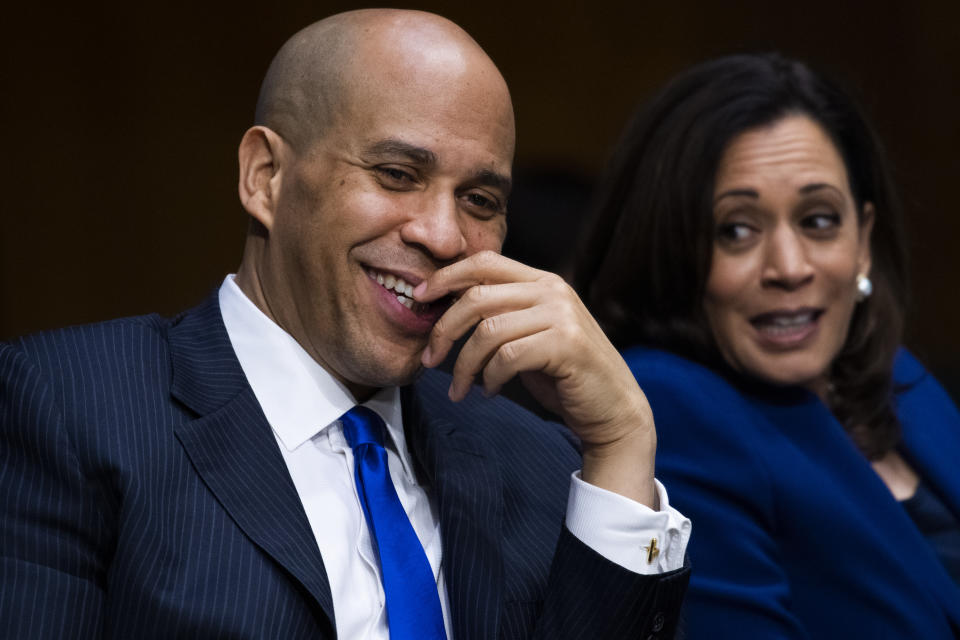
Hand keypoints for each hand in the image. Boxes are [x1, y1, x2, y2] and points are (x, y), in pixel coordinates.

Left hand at [414, 251, 656, 505]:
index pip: (485, 262)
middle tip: (429, 359)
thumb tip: (446, 309)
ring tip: (460, 388)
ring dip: (465, 365)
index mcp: (542, 281)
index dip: (446, 276)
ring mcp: (561, 316)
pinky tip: (490, 391)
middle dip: (444, 329)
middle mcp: (553, 291)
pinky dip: (490, 378)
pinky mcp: (565, 345)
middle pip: (478, 296)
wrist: (613, 407)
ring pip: (488, 330)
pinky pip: (507, 357)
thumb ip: (501, 314)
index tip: (420, 298)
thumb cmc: (563, 374)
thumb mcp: (530, 334)